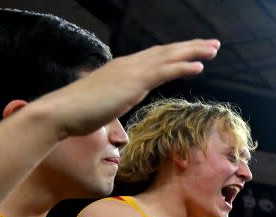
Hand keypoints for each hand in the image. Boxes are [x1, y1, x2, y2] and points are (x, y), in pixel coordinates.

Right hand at [39, 39, 219, 137]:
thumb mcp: (102, 103)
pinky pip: (164, 71)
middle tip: (213, 44)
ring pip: (169, 57)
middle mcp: (128, 65)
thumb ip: (114, 98)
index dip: (175, 54)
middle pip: (166, 52)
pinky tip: (200, 66)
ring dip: (193, 51)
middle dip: (191, 47)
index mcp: (122, 69)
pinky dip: (183, 67)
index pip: (154, 57)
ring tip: (214, 49)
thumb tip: (117, 101)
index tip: (193, 52)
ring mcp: (131, 72)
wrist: (61, 113)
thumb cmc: (77, 113)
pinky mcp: (133, 83)